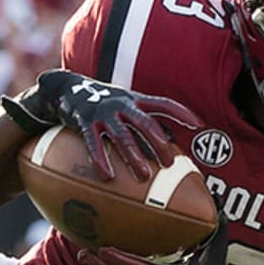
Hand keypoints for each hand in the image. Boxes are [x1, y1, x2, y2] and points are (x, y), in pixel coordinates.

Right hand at [1, 68, 201, 179]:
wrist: (65, 88)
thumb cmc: (101, 102)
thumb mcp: (123, 103)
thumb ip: (141, 118)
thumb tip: (165, 144)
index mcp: (134, 99)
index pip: (163, 104)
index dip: (181, 113)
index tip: (198, 126)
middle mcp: (121, 104)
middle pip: (146, 123)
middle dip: (159, 144)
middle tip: (169, 164)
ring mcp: (103, 113)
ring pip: (123, 136)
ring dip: (134, 157)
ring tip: (143, 176)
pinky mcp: (84, 122)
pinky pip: (94, 142)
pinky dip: (101, 159)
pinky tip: (107, 175)